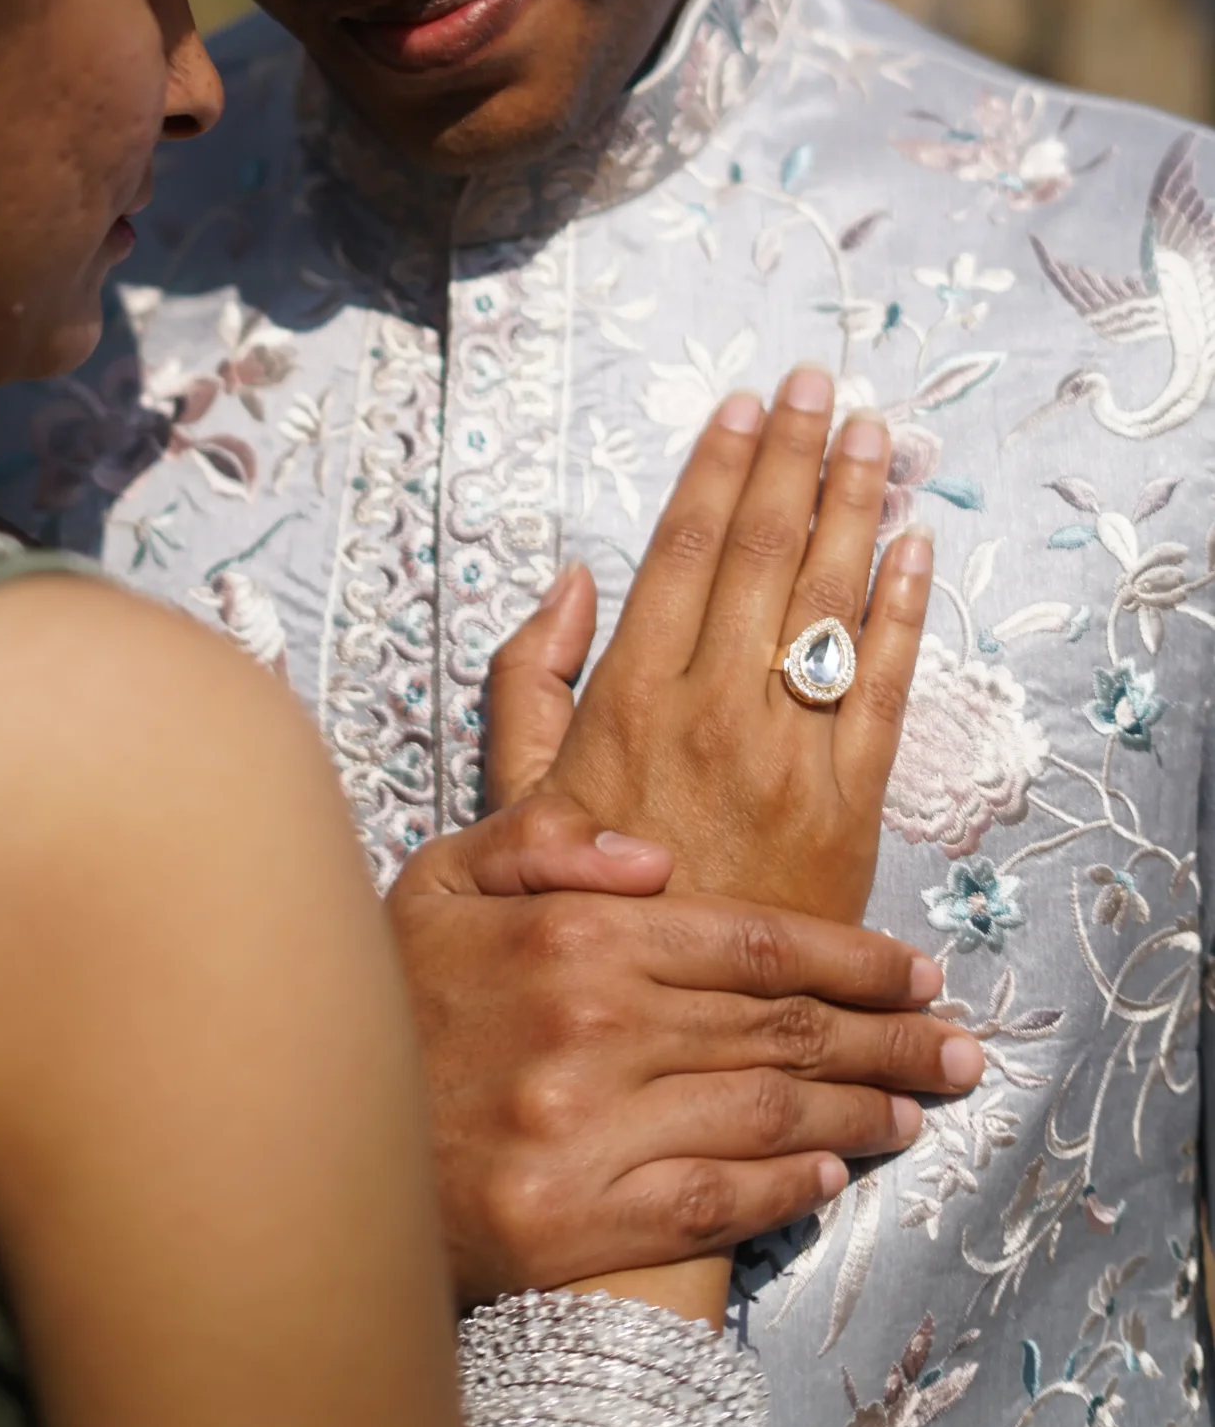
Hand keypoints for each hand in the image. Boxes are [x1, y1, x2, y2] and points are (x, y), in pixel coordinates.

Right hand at [386, 792, 983, 1305]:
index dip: (855, 956)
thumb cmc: (389, 992)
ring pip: (767, 1115)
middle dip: (890, 1037)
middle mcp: (595, 1025)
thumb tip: (652, 849)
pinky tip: (832, 1175)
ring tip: (918, 1108)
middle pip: (784, 1027)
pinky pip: (713, 1202)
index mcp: (577, 931)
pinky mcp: (572, 1220)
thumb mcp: (442, 876)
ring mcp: (588, 1128)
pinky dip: (788, 1189)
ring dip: (860, 1112)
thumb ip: (546, 836)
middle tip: (960, 1044)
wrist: (301, 1131)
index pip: (757, 939)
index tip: (917, 968)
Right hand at [508, 369, 929, 920]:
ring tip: (876, 436)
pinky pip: (882, 692)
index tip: (740, 404)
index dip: (715, 469)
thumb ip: (527, 682)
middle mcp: (707, 715)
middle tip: (821, 385)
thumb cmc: (569, 921)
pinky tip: (915, 549)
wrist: (649, 1041)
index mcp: (624, 703)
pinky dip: (903, 613)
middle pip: (763, 555)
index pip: (680, 552)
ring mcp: (783, 761)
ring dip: (856, 507)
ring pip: (827, 605)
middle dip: (795, 458)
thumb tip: (568, 581)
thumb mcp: (512, 799)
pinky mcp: (846, 813)